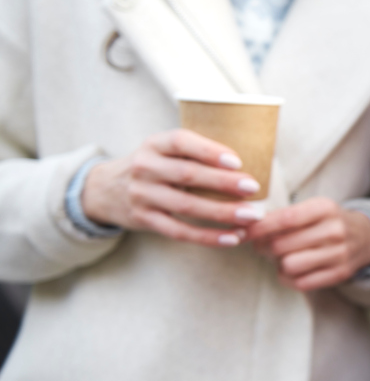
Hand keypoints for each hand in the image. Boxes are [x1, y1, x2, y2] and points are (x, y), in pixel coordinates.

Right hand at [81, 129, 265, 246]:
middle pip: (188, 176)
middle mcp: (145, 168)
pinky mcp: (145, 220)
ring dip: (222, 213)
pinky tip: (233, 238)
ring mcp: (142, 195)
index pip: (181, 142)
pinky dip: (208, 237)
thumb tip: (251, 158)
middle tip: (253, 188)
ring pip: (186, 207)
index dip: (209, 151)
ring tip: (251, 216)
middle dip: (223, 183)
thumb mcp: (163, 150)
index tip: (237, 161)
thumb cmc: (154, 166)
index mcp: (155, 144)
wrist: (105, 189)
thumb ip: (194, 151)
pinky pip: (180, 232)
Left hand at [247, 197, 369, 291]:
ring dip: (278, 264)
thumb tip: (247, 228)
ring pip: (289, 265)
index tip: (243, 232)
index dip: (260, 227)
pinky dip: (289, 278)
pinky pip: (300, 283)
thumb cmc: (327, 222)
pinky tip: (292, 269)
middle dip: (265, 247)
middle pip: (281, 245)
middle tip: (262, 246)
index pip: (285, 219)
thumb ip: (283, 216)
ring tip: (282, 257)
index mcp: (325, 208)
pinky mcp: (340, 274)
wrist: (365, 237)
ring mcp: (339, 254)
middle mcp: (334, 230)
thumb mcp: (312, 209)